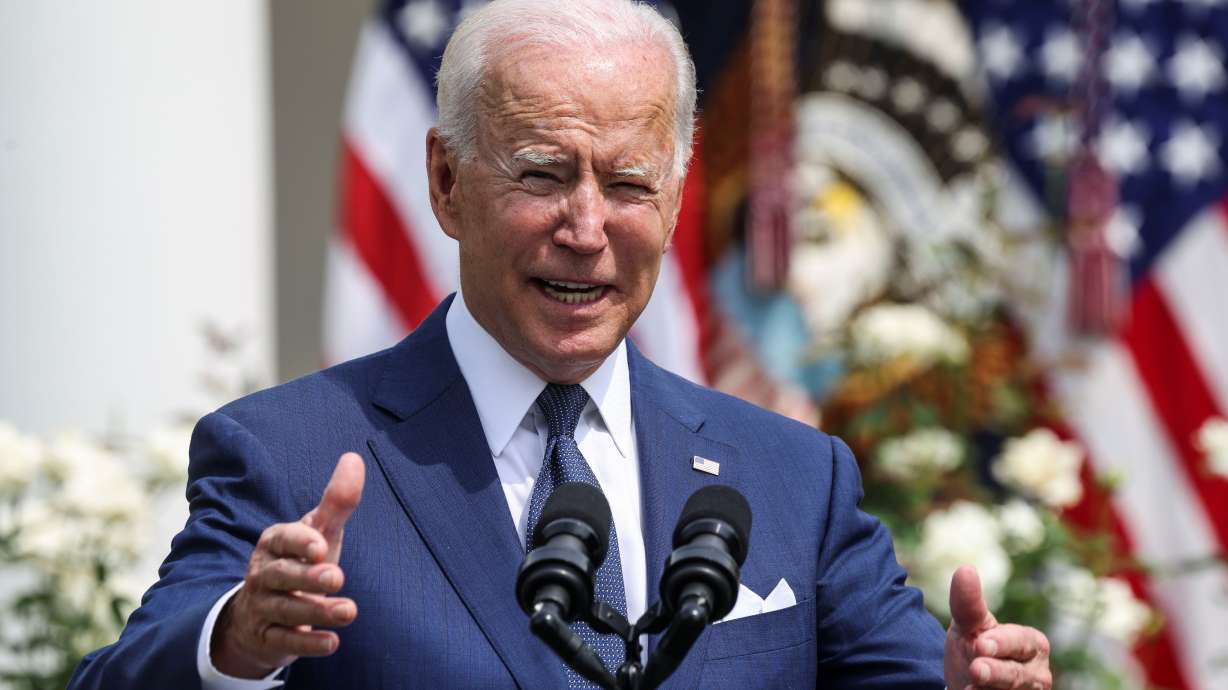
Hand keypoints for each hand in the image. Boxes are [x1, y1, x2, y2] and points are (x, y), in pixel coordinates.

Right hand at [211, 452, 365, 677]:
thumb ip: (336, 502)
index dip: (299, 542)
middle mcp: (264, 574)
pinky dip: (307, 643)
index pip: (282, 539)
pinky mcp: (268, 637)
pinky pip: (284, 641)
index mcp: (274, 543)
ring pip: (286, 609)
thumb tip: (354, 458)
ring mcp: (263, 607)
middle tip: (336, 577)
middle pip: (282, 576)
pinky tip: (332, 641)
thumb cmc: (299, 562)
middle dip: (307, 577)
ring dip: (317, 611)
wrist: (263, 612)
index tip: (320, 545)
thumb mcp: (318, 533)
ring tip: (349, 611)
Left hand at [944, 565, 1051, 689]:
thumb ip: (968, 604)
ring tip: (970, 687)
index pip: (1019, 641)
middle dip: (996, 671)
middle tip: (976, 669)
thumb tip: (965, 569)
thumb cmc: (975, 647)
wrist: (970, 682)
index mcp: (1032, 643)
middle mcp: (1037, 673)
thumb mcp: (969, 625)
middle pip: (1017, 673)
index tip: (981, 643)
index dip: (1001, 643)